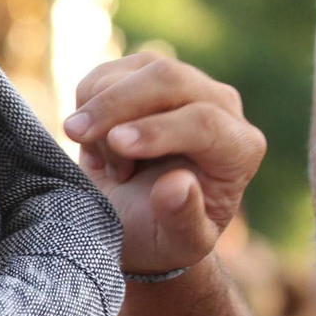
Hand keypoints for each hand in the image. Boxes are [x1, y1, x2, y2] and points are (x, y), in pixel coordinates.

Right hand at [64, 51, 264, 277]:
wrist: (137, 220)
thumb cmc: (162, 236)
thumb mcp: (176, 244)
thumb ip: (183, 220)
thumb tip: (177, 184)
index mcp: (240, 150)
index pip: (205, 122)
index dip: (158, 130)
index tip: (116, 145)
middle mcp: (221, 106)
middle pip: (169, 79)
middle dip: (117, 104)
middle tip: (76, 134)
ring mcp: (184, 83)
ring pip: (134, 71)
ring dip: (101, 114)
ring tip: (107, 164)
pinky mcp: (146, 72)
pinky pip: (105, 73)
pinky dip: (88, 106)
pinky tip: (99, 144)